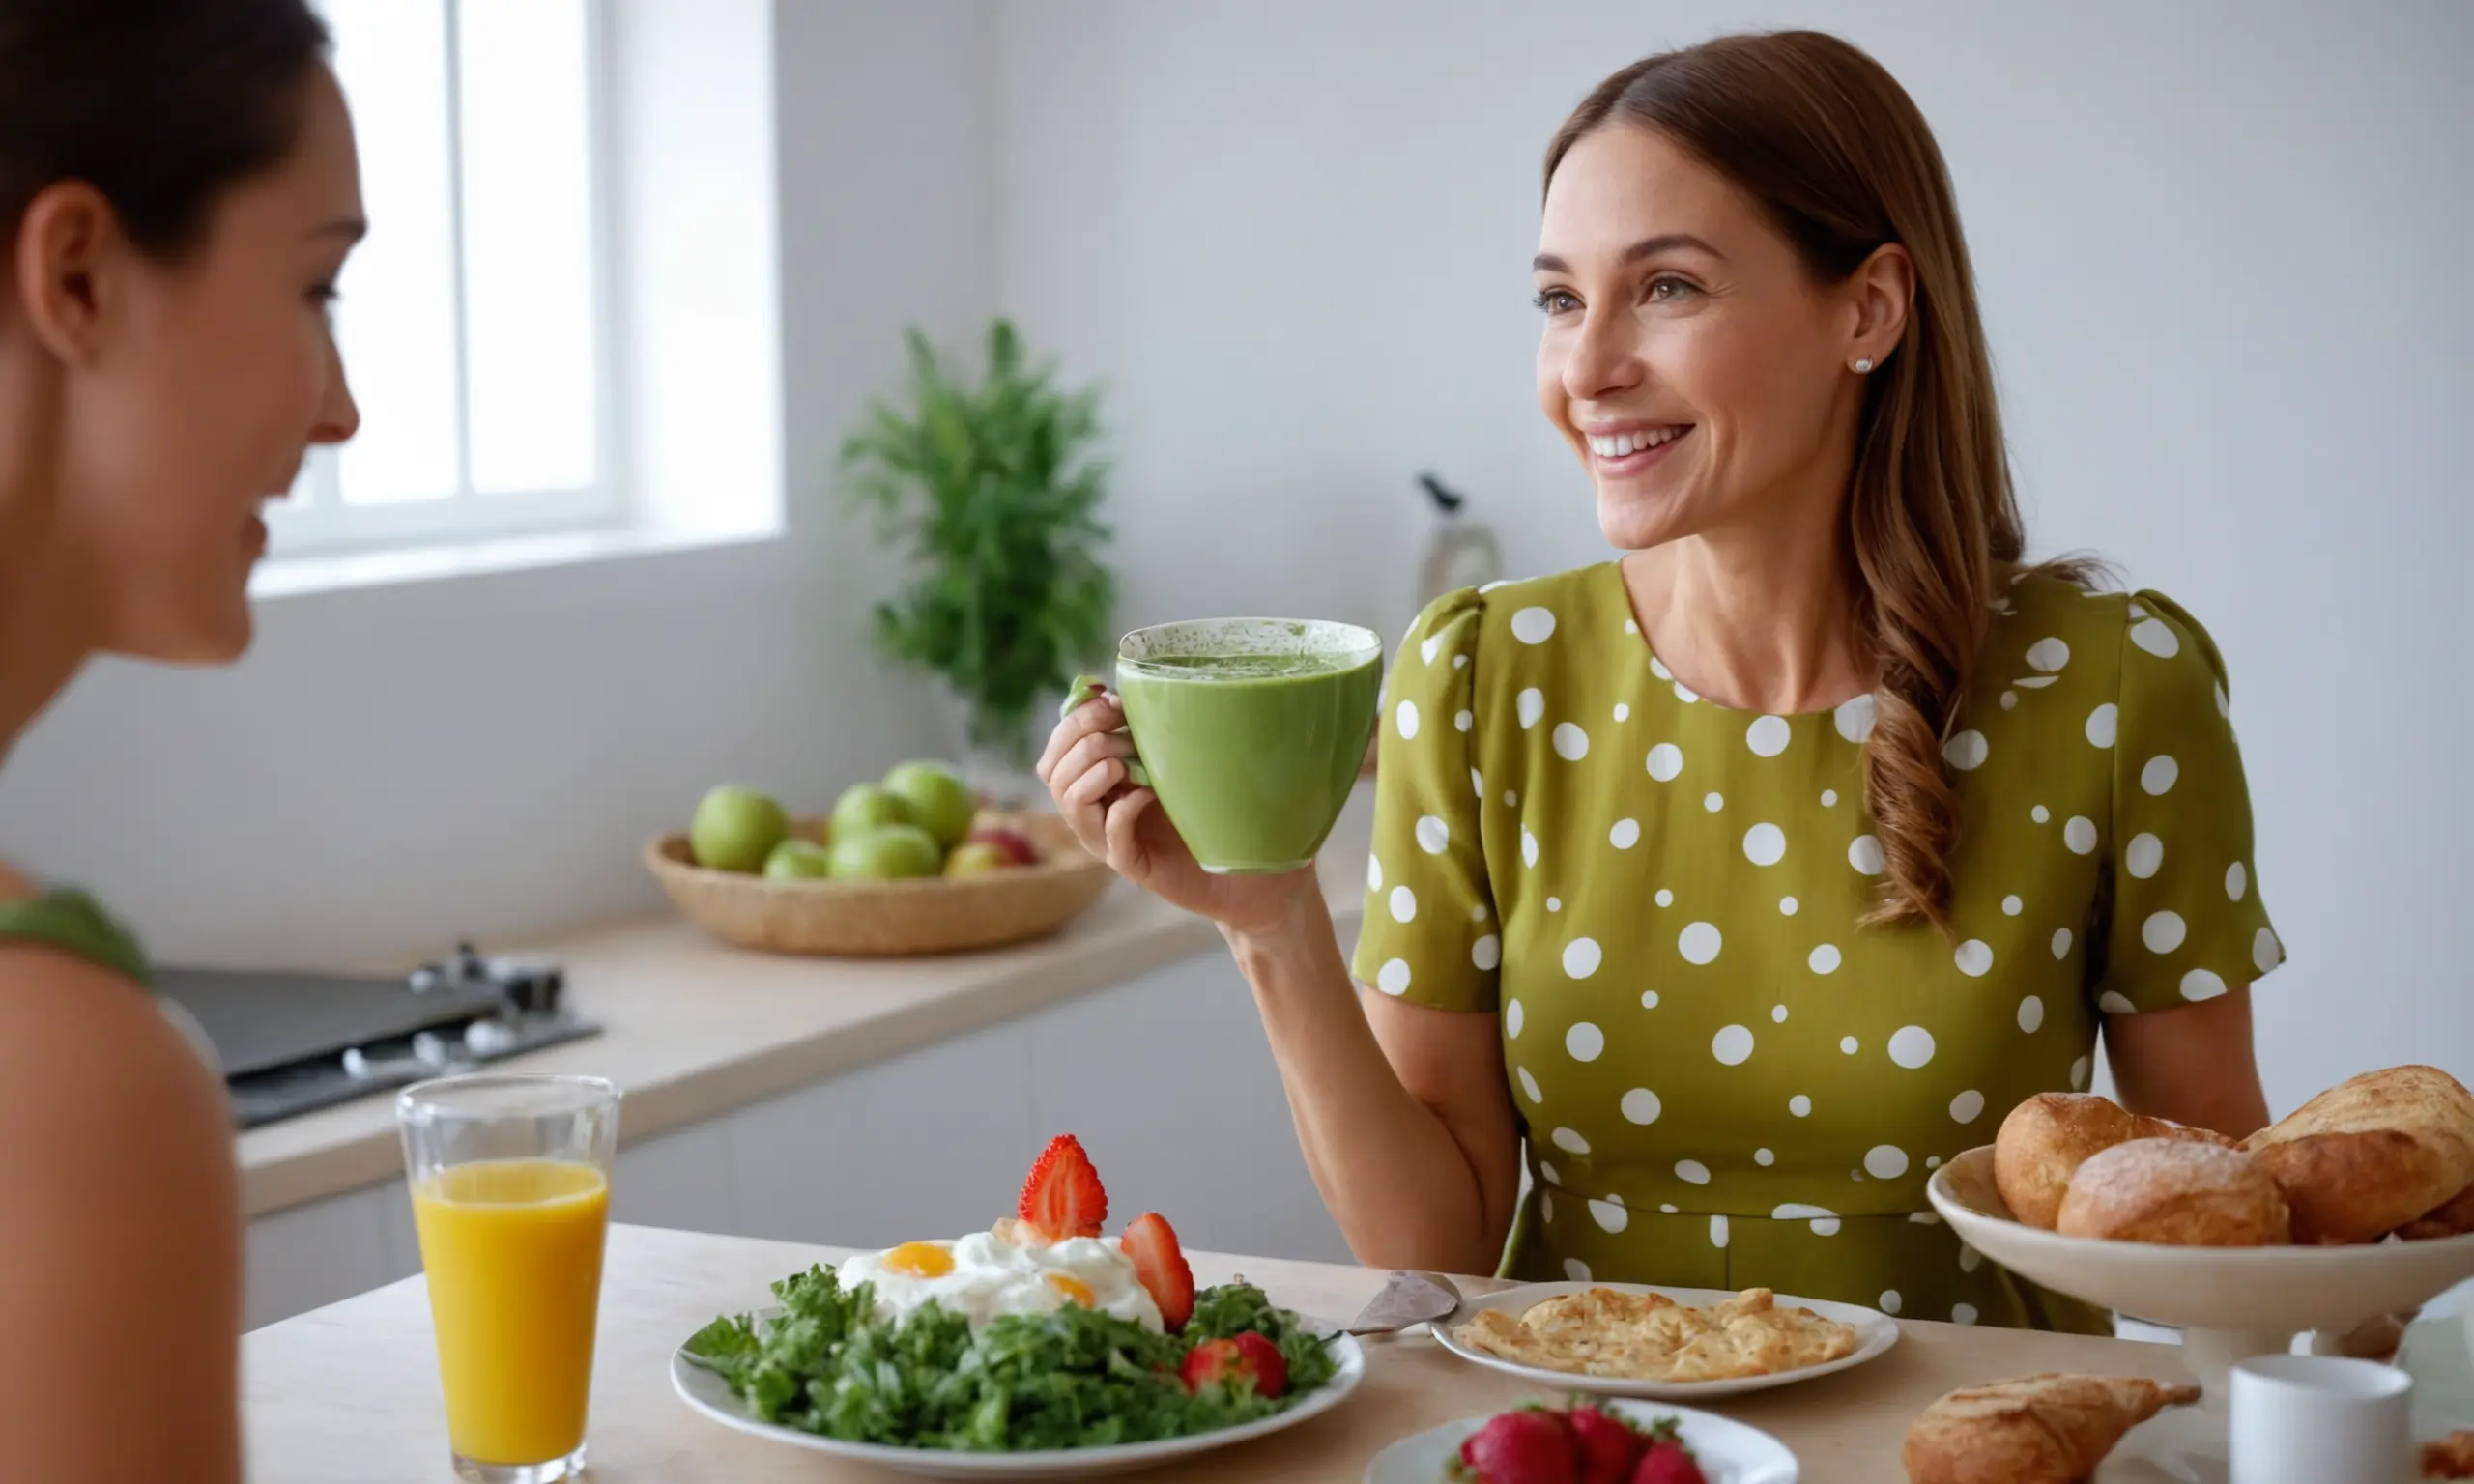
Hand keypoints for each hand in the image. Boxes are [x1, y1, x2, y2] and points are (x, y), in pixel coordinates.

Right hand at [1036, 685, 1318, 937]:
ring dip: (1093, 774)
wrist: (1247, 864)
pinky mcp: (1133, 866)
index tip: (1110, 700)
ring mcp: (1111, 841)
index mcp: (1098, 779)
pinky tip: (1146, 795)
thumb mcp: (1177, 756)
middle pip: (1053, 774)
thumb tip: (1108, 683)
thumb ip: (1146, 727)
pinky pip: (1110, 840)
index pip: (1056, 749)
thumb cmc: (1211, 804)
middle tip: (1122, 732)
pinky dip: (1122, 813)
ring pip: (1071, 806)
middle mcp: (1097, 810)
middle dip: (1081, 743)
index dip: (1072, 722)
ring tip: (1125, 763)